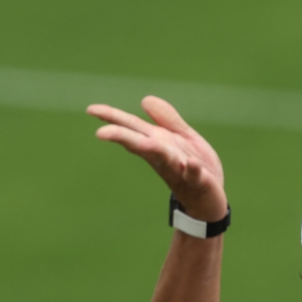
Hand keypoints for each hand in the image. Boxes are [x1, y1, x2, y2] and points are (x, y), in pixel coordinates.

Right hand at [87, 96, 226, 221]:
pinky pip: (194, 175)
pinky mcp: (198, 181)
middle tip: (101, 132)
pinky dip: (192, 170)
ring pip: (163, 157)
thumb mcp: (182, 138)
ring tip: (144, 142)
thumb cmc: (193, 167)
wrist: (210, 202)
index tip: (91, 109)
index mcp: (157, 143)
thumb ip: (167, 120)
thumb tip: (144, 100)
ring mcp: (179, 170)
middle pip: (140, 143)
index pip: (132, 127)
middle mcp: (163, 156)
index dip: (113, 117)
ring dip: (153, 150)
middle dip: (123, 137)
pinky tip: (191, 163)